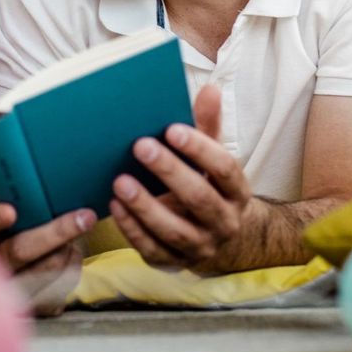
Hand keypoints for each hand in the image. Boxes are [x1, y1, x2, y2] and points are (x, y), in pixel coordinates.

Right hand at [0, 204, 94, 316]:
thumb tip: (39, 183)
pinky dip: (72, 269)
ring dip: (69, 250)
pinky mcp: (27, 308)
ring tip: (80, 230)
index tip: (9, 212)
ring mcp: (7, 290)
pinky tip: (73, 254)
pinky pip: (58, 293)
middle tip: (85, 217)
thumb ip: (9, 204)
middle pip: (21, 251)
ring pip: (45, 272)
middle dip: (57, 232)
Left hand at [109, 84, 254, 273]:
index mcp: (237, 193)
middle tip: (139, 145)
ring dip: (146, 206)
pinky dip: (132, 229)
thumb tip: (210, 89)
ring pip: (174, 230)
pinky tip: (114, 206)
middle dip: (169, 172)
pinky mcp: (175, 263)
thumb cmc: (210, 187)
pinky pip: (153, 249)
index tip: (171, 129)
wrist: (223, 241)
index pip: (225, 169)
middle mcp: (225, 222)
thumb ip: (208, 126)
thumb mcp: (214, 159)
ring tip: (120, 181)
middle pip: (199, 199)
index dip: (201, 149)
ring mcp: (201, 246)